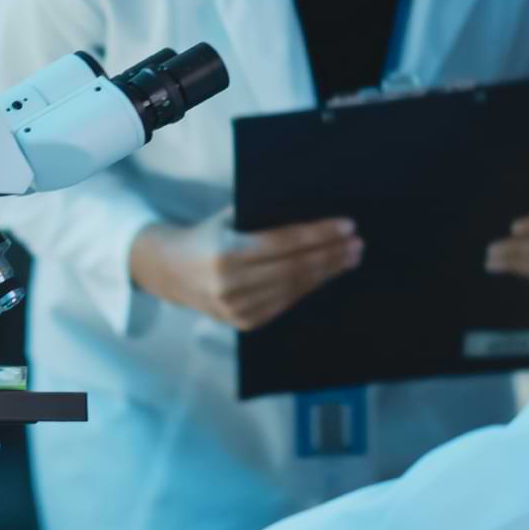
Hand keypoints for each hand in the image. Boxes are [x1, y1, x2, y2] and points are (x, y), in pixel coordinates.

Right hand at [130, 209, 361, 330]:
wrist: (170, 271)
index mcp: (227, 252)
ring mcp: (237, 308)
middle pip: (295, 267)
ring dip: (327, 273)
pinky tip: (327, 275)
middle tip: (357, 243)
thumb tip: (314, 207)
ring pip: (294, 288)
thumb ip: (263, 215)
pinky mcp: (244, 323)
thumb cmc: (208, 234)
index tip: (347, 226)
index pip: (285, 242)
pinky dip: (309, 288)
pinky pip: (285, 303)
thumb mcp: (229, 216)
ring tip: (350, 258)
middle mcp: (231, 284)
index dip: (319, 235)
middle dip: (331, 254)